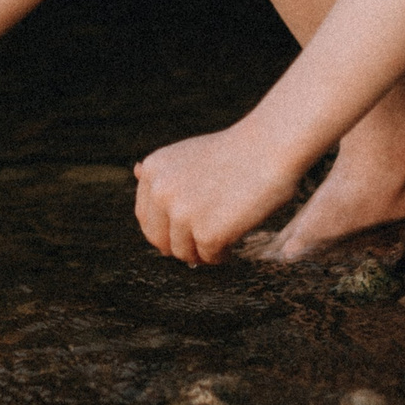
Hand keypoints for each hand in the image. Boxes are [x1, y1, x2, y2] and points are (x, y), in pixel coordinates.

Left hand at [131, 126, 298, 264]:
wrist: (270, 146)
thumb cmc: (236, 150)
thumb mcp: (188, 152)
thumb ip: (164, 171)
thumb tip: (134, 171)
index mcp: (153, 171)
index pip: (146, 218)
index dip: (166, 230)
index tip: (186, 231)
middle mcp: (161, 192)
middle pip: (159, 240)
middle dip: (180, 246)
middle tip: (203, 243)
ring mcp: (182, 213)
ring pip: (183, 253)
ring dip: (203, 252)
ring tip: (224, 238)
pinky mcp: (206, 233)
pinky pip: (209, 258)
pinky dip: (222, 256)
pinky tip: (234, 242)